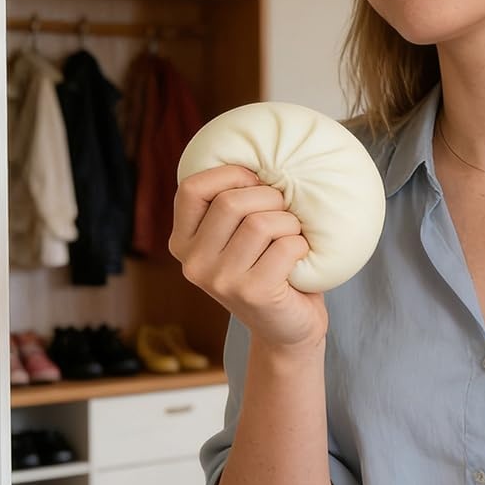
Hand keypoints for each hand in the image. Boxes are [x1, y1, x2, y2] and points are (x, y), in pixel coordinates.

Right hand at [170, 164, 327, 349]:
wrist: (288, 329)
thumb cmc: (269, 270)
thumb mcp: (237, 237)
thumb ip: (231, 206)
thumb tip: (258, 155)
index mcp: (182, 242)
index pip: (191, 188)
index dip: (229, 174)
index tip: (256, 181)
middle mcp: (193, 262)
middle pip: (232, 201)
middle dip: (270, 198)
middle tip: (285, 213)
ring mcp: (221, 280)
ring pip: (261, 222)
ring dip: (289, 224)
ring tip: (292, 238)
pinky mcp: (252, 293)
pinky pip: (286, 246)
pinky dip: (302, 246)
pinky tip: (300, 260)